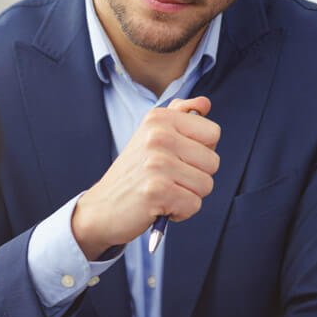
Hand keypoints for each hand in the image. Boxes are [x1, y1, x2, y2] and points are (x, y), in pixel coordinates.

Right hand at [71, 96, 219, 259]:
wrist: (103, 207)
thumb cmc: (135, 173)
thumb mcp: (152, 136)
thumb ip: (180, 116)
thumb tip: (205, 104)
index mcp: (159, 118)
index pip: (213, 132)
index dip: (202, 151)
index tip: (178, 158)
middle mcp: (158, 136)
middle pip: (213, 162)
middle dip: (196, 176)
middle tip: (168, 178)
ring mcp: (157, 163)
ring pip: (206, 185)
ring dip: (188, 195)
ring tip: (164, 191)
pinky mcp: (157, 191)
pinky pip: (194, 204)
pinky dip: (181, 212)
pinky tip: (161, 205)